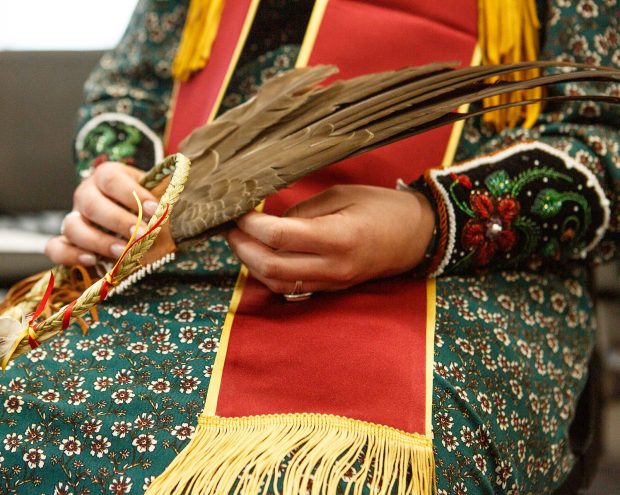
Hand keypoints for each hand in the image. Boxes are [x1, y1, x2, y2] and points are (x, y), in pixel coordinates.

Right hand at [44, 162, 158, 265]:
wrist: (132, 212)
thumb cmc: (148, 201)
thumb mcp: (157, 192)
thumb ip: (166, 197)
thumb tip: (183, 205)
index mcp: (107, 174)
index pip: (112, 179)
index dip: (133, 194)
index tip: (157, 209)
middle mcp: (86, 193)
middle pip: (92, 204)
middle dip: (119, 221)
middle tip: (142, 235)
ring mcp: (74, 216)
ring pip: (72, 226)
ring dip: (99, 241)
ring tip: (124, 252)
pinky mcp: (67, 240)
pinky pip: (55, 247)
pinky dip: (69, 255)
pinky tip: (92, 261)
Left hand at [225, 184, 434, 293]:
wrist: (415, 236)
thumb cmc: (381, 208)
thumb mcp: (342, 195)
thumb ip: (302, 209)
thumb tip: (268, 221)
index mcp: (338, 237)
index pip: (280, 237)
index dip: (251, 225)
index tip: (239, 211)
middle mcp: (333, 267)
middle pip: (272, 267)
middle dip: (243, 248)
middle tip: (231, 228)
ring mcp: (331, 282)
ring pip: (277, 283)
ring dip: (251, 264)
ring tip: (241, 241)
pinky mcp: (330, 289)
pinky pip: (290, 289)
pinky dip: (268, 274)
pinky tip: (260, 257)